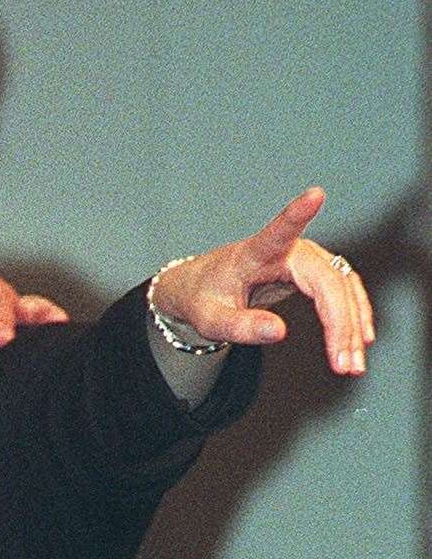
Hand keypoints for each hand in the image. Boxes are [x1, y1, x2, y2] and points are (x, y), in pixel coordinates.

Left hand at [149, 187, 373, 374]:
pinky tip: (358, 342)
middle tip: (345, 365)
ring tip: (351, 364)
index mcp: (254, 253)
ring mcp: (304, 258)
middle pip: (327, 280)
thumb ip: (241, 327)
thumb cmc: (203, 299)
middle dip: (341, 324)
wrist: (200, 289)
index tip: (315, 194)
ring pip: (342, 288)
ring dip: (352, 326)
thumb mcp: (211, 320)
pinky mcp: (313, 271)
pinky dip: (352, 318)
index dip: (297, 213)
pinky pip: (343, 292)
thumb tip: (280, 332)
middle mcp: (285, 250)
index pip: (278, 230)